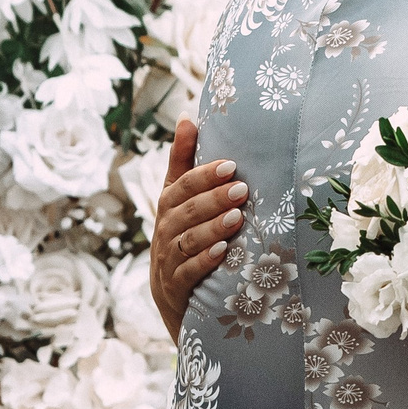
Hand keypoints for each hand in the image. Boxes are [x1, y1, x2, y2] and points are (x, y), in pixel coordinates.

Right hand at [150, 117, 245, 336]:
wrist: (171, 293)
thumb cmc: (182, 234)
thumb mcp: (179, 198)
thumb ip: (183, 160)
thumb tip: (188, 115)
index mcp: (168, 205)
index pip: (182, 185)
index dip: (205, 175)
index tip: (232, 166)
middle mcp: (165, 229)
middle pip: (187, 211)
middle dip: (213, 199)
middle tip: (242, 189)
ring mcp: (168, 259)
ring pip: (187, 240)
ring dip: (212, 228)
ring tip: (236, 218)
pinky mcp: (175, 287)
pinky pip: (187, 272)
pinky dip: (203, 261)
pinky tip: (222, 252)